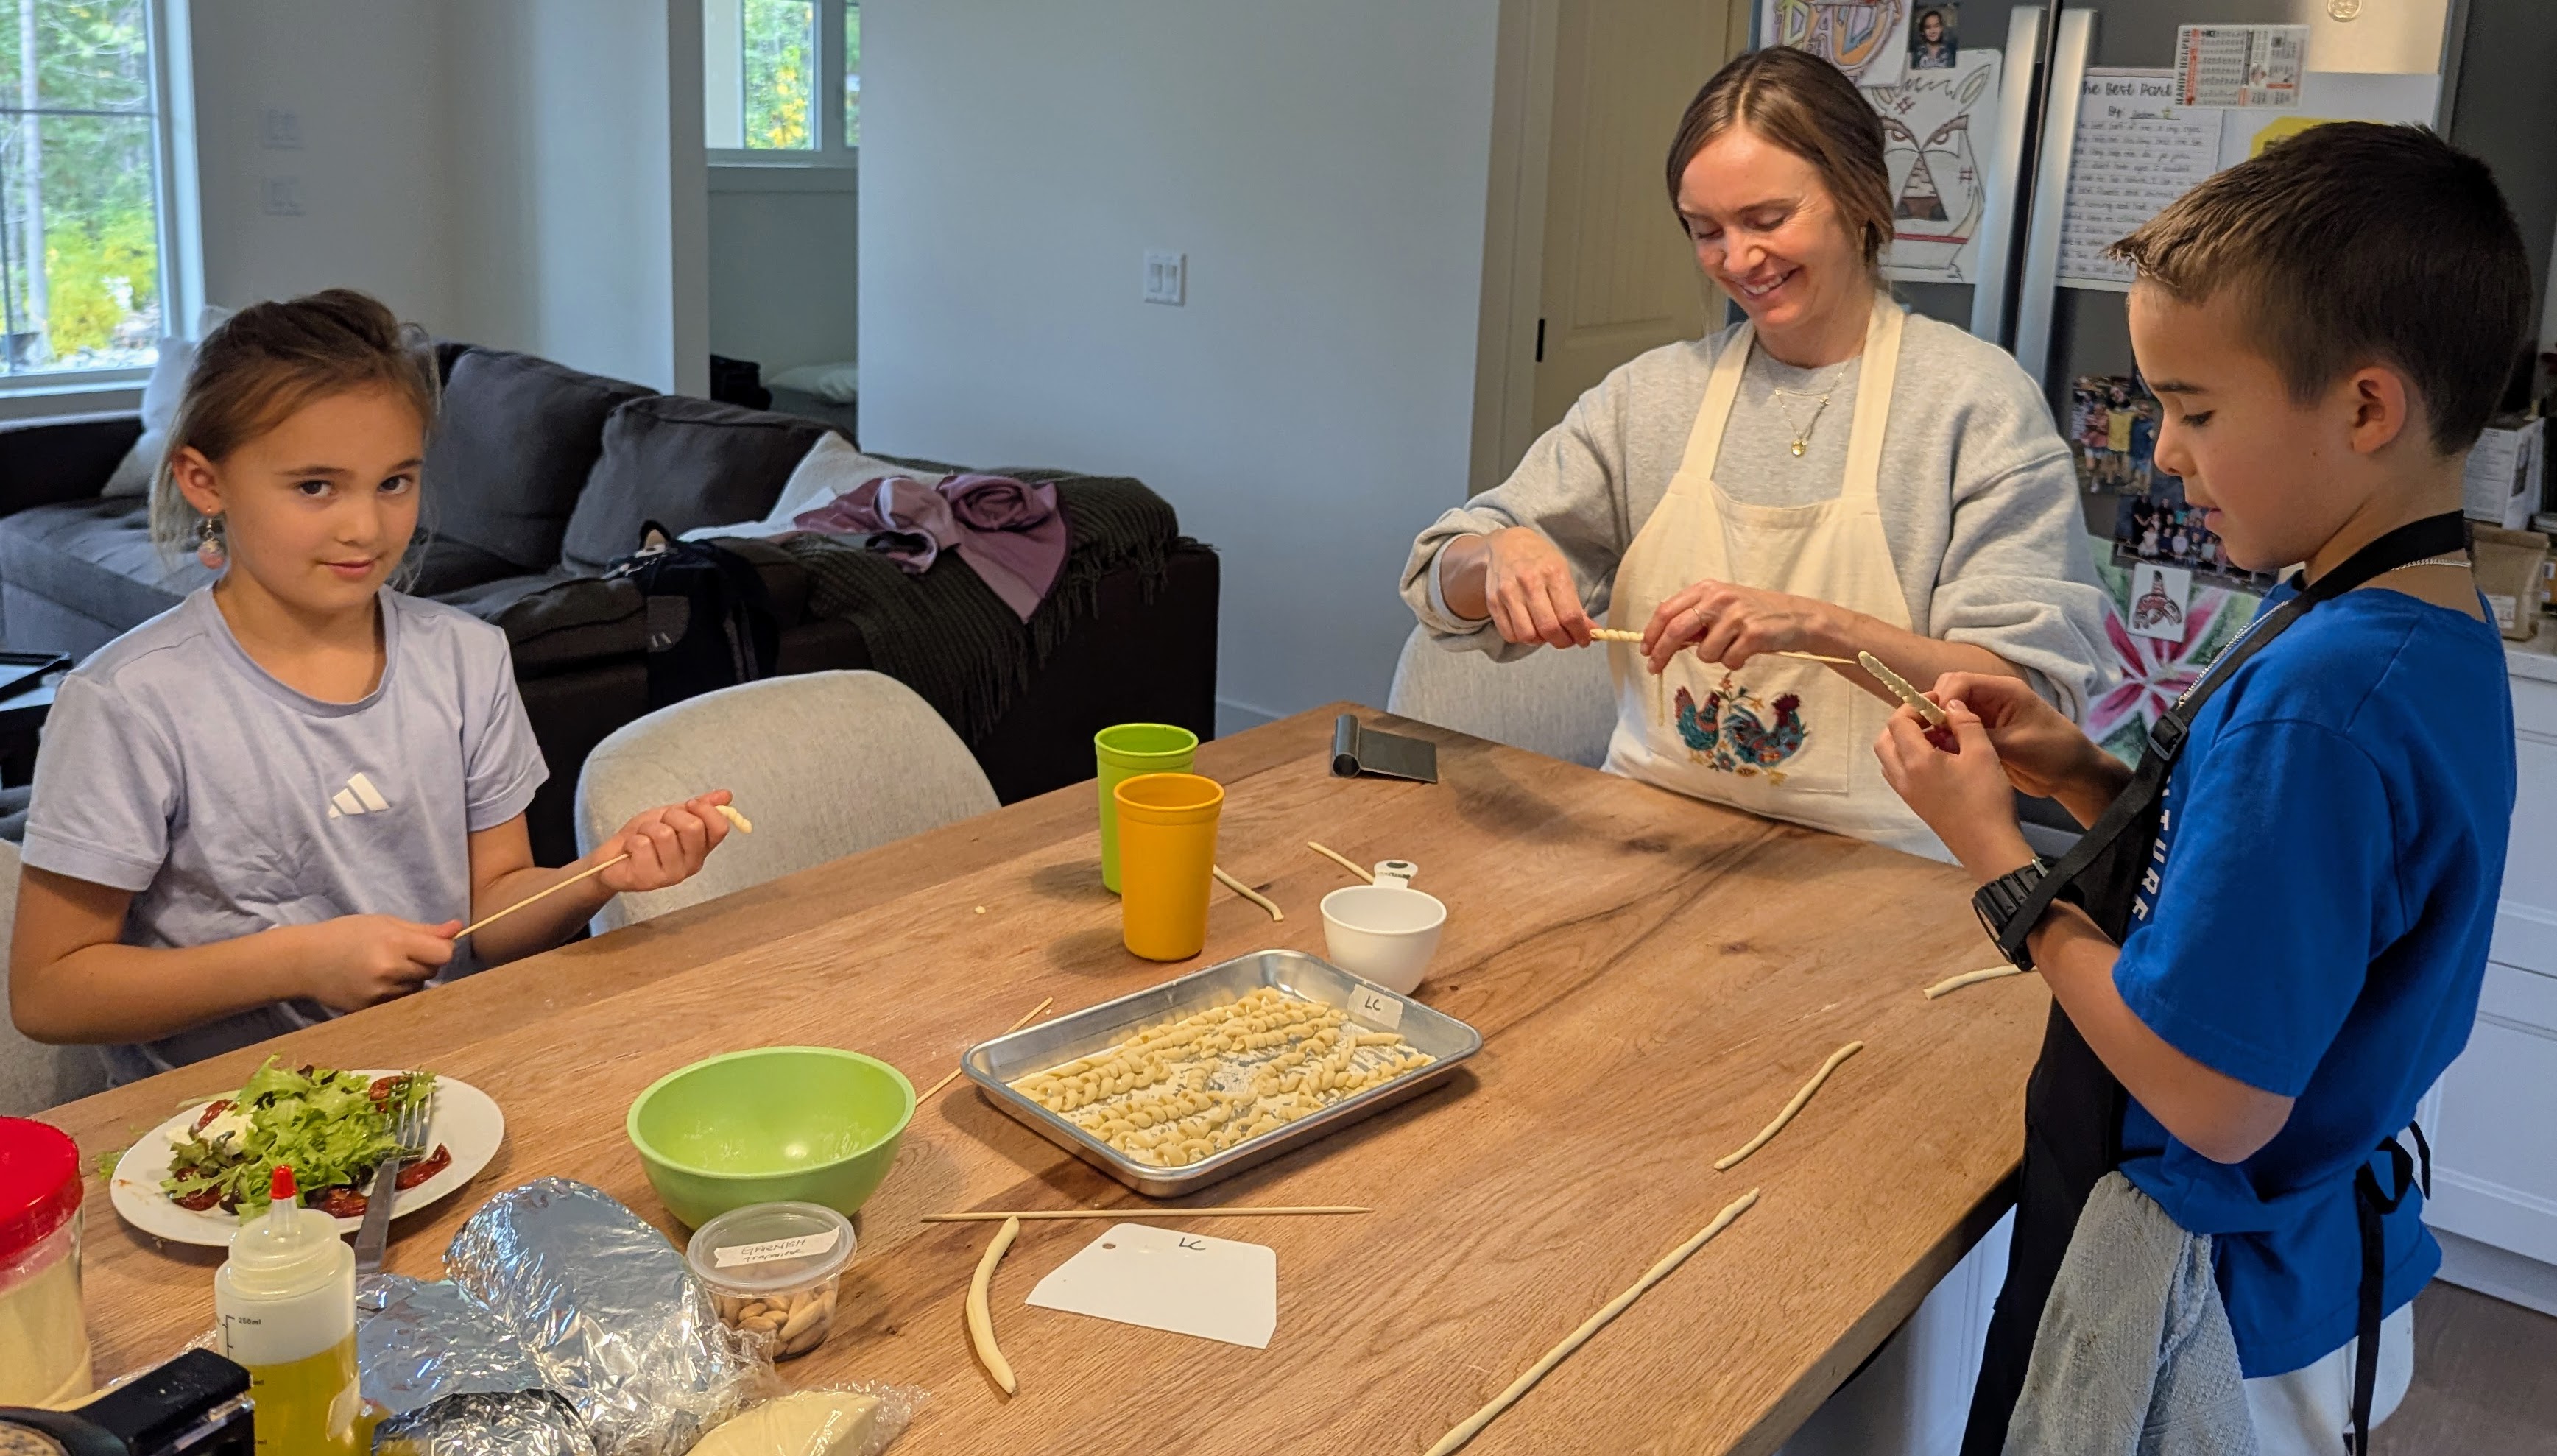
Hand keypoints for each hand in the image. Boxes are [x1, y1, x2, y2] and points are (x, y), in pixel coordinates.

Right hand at [282, 915, 461, 1011]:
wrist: (304, 961)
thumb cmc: (345, 935)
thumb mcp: (384, 923)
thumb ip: (424, 929)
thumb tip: (458, 928)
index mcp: (394, 943)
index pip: (443, 953)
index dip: (441, 948)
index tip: (429, 944)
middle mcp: (388, 970)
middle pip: (432, 971)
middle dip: (424, 962)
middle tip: (400, 953)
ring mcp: (379, 993)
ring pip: (417, 988)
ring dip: (410, 979)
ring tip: (383, 967)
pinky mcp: (370, 1009)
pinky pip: (400, 1002)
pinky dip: (395, 993)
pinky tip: (375, 982)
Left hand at [595, 790, 734, 893]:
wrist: (612, 857)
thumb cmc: (644, 836)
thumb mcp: (672, 815)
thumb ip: (700, 807)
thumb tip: (726, 795)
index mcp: (702, 848)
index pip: (720, 828)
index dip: (704, 810)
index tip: (688, 805)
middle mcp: (693, 864)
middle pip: (693, 827)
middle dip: (670, 816)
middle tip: (659, 824)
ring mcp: (673, 874)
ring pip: (664, 834)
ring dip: (647, 828)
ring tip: (642, 838)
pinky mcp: (650, 880)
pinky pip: (643, 845)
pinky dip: (633, 840)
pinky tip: (632, 851)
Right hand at [1473, 528, 1592, 647]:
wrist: (1506, 545)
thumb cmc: (1540, 560)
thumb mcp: (1563, 573)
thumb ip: (1575, 605)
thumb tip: (1591, 633)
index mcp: (1553, 573)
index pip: (1570, 615)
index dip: (1580, 634)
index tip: (1583, 640)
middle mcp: (1530, 582)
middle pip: (1549, 628)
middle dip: (1562, 641)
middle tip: (1565, 639)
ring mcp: (1508, 592)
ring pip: (1527, 635)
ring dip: (1540, 640)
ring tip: (1544, 632)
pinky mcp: (1493, 601)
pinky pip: (1509, 634)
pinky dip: (1521, 638)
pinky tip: (1528, 627)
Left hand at [1641, 580, 1831, 675]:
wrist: (1798, 617)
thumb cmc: (1756, 613)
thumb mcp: (1723, 606)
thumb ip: (1696, 619)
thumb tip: (1664, 642)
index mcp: (1707, 589)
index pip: (1667, 610)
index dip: (1652, 632)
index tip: (1645, 650)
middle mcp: (1719, 598)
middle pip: (1676, 630)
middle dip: (1661, 653)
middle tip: (1654, 668)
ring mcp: (1736, 615)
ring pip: (1704, 652)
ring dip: (1715, 658)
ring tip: (1732, 647)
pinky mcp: (1753, 634)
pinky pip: (1729, 661)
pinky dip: (1735, 662)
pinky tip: (1747, 652)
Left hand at [1873, 699, 2035, 880]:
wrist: (1988, 846)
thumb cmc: (1986, 799)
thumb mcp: (1983, 753)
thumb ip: (1965, 723)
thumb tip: (1952, 704)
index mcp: (1916, 761)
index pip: (1898, 722)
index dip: (1915, 705)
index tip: (1938, 702)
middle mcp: (1903, 778)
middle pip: (1886, 739)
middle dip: (1905, 722)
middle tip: (1934, 718)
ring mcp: (1907, 794)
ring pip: (1891, 759)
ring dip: (1906, 742)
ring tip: (1939, 738)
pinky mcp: (1917, 805)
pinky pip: (1901, 775)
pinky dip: (1912, 760)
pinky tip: (1941, 760)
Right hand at [1924, 672, 2107, 800]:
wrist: (2072, 774)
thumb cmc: (2053, 753)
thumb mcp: (2017, 746)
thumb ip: (1980, 738)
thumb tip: (1943, 738)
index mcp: (2004, 691)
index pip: (1961, 682)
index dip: (1943, 698)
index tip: (1934, 723)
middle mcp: (1992, 699)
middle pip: (1951, 691)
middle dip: (1936, 709)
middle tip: (1928, 735)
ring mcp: (1987, 716)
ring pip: (1950, 710)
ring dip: (1938, 724)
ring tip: (1931, 745)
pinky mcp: (1984, 733)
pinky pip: (1957, 729)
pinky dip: (1945, 737)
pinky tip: (1940, 751)